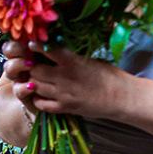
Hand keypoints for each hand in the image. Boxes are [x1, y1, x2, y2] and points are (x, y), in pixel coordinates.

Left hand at [3, 42, 129, 120]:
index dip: (36, 46)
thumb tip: (52, 49)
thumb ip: (70, 56)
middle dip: (31, 66)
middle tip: (31, 64)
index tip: (32, 45)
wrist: (121, 97)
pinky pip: (41, 104)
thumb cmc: (109, 75)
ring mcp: (63, 95)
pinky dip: (38, 98)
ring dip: (33, 81)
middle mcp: (65, 78)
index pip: (46, 50)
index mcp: (73, 61)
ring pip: (35, 86)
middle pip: (35, 70)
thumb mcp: (89, 59)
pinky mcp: (65, 108)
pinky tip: (41, 94)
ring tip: (36, 77)